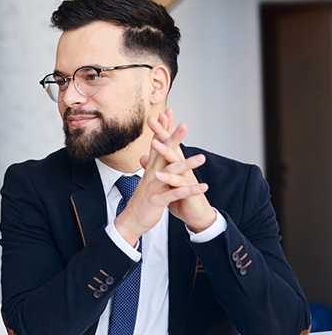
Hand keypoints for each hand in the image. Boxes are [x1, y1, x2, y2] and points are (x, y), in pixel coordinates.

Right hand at [115, 109, 213, 245]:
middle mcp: (151, 174)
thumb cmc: (142, 200)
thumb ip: (151, 166)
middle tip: (184, 125)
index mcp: (151, 169)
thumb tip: (151, 154)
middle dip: (173, 138)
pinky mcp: (157, 200)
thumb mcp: (147, 180)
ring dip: (187, 164)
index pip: (157, 145)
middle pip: (163, 153)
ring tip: (202, 158)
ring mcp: (154, 186)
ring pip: (171, 172)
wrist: (131, 220)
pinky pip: (175, 194)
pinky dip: (189, 190)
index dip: (162, 129)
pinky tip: (203, 186)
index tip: (167, 114)